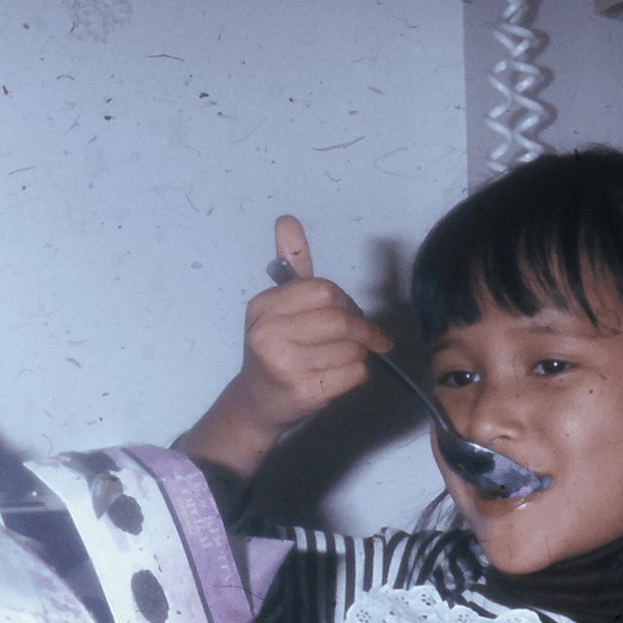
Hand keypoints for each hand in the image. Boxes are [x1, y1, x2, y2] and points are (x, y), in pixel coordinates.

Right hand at [238, 216, 392, 432]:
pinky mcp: (303, 392)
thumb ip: (290, 265)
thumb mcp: (278, 306)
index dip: (346, 302)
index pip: (324, 290)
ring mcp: (284, 365)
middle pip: (340, 318)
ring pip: (352, 347)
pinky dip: (358, 373)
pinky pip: (354, 373)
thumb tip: (287, 220)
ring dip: (360, 352)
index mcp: (263, 307)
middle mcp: (268, 334)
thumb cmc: (275, 352)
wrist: (257, 403)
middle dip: (361, 327)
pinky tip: (341, 375)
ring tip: (344, 358)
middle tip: (365, 336)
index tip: (351, 313)